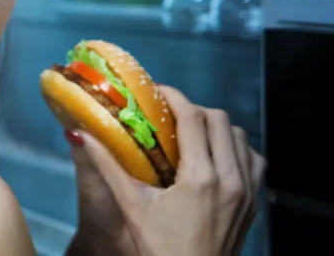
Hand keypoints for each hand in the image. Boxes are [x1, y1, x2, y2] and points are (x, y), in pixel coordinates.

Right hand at [73, 85, 266, 255]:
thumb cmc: (160, 248)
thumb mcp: (131, 206)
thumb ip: (107, 166)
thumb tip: (79, 134)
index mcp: (201, 178)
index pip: (193, 118)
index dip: (174, 97)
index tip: (157, 92)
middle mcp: (231, 179)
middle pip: (220, 120)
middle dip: (194, 110)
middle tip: (170, 116)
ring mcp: (248, 191)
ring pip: (241, 136)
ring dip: (217, 128)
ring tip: (192, 135)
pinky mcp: (254, 202)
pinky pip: (254, 159)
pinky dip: (236, 148)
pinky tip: (215, 157)